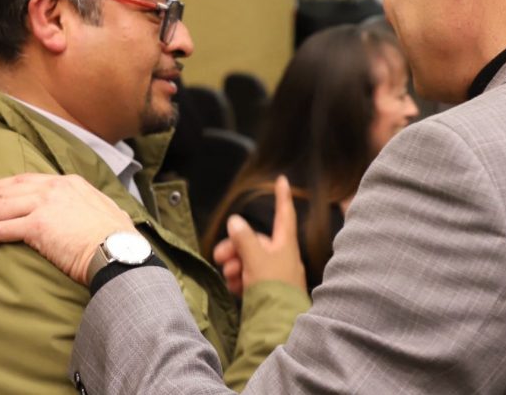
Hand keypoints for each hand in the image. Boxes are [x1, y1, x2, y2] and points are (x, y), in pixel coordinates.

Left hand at [0, 173, 135, 284]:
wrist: (119, 250)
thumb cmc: (116, 240)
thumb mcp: (102, 212)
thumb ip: (85, 208)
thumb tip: (82, 218)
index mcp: (68, 183)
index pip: (24, 180)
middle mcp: (53, 188)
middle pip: (5, 192)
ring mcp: (44, 204)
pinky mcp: (36, 225)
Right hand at [214, 176, 305, 293]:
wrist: (278, 325)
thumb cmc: (273, 289)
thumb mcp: (256, 259)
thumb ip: (244, 239)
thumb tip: (235, 221)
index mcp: (285, 244)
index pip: (284, 214)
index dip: (282, 196)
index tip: (282, 180)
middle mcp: (282, 256)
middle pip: (256, 241)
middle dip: (236, 247)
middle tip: (220, 257)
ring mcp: (276, 274)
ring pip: (251, 260)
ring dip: (236, 264)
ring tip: (228, 275)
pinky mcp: (268, 290)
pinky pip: (251, 277)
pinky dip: (240, 279)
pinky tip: (233, 287)